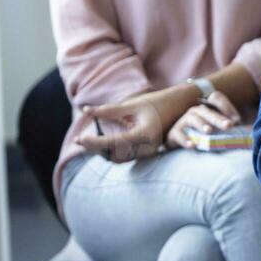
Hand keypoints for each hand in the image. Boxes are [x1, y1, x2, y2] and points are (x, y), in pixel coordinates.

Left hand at [77, 85, 199, 162]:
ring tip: (91, 141)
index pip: (112, 143)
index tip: (78, 139)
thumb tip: (85, 112)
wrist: (181, 105)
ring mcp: (150, 152)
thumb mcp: (132, 105)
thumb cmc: (157, 102)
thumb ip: (108, 111)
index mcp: (143, 134)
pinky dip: (114, 152)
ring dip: (104, 152)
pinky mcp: (150, 152)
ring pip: (120, 159)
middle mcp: (148, 147)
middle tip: (81, 140)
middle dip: (97, 150)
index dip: (93, 142)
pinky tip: (106, 143)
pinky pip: (128, 157)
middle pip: (114, 156)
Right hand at [166, 91, 240, 149]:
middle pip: (207, 111)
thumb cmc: (203, 134)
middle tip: (228, 126)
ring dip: (202, 124)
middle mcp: (196, 111)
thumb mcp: (218, 129)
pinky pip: (178, 134)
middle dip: (218, 118)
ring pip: (193, 119)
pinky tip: (193, 145)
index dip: (226, 105)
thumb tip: (236, 123)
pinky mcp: (174, 132)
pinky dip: (185, 139)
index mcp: (207, 108)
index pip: (216, 98)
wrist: (182, 143)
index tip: (236, 118)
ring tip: (209, 131)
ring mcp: (184, 120)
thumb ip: (228, 124)